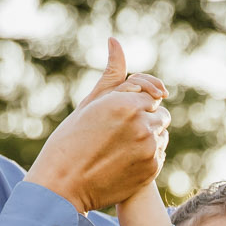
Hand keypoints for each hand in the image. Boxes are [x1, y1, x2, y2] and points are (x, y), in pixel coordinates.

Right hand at [27, 38, 168, 211]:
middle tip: (120, 133)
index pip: (150, 94)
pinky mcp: (152, 169)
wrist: (64, 185)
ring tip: (122, 147)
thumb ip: (111, 75)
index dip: (136, 104)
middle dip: (145, 120)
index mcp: (124, 103)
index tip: (120, 116)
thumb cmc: (70, 140)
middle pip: (160, 114)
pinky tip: (125, 161)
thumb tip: (115, 41)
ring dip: (149, 137)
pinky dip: (148, 156)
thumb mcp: (90, 103)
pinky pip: (160, 155)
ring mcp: (149, 148)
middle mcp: (140, 124)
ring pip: (161, 134)